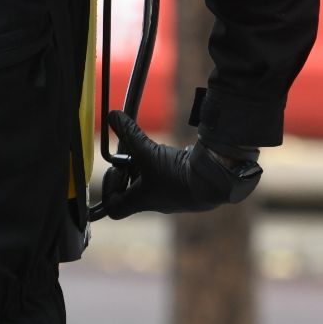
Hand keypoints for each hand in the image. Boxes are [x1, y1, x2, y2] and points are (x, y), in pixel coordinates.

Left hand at [98, 111, 260, 219]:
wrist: (213, 178)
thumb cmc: (177, 173)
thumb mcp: (148, 151)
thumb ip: (130, 134)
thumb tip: (112, 115)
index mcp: (141, 201)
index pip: (113, 208)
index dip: (108, 189)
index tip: (115, 170)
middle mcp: (155, 203)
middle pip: (131, 193)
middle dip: (128, 173)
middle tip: (130, 155)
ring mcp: (171, 198)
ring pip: (150, 185)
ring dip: (146, 168)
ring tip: (150, 151)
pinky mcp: (185, 189)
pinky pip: (167, 180)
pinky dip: (163, 166)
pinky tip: (169, 154)